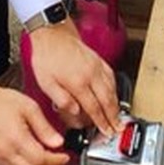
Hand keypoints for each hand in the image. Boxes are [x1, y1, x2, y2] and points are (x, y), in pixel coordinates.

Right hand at [0, 80, 68, 164]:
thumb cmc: (2, 103)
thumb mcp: (30, 108)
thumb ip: (45, 127)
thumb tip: (58, 142)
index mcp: (16, 139)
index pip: (41, 160)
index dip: (56, 160)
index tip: (64, 156)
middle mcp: (7, 153)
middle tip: (59, 160)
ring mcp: (1, 159)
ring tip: (49, 163)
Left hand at [24, 21, 120, 135]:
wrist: (51, 33)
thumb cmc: (46, 56)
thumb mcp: (45, 83)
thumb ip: (61, 99)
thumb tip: (75, 112)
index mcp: (77, 82)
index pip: (93, 107)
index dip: (101, 122)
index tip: (106, 131)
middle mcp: (90, 74)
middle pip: (107, 100)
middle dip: (113, 117)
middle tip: (118, 128)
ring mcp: (96, 66)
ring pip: (112, 89)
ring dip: (116, 104)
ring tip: (118, 116)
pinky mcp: (98, 60)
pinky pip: (111, 77)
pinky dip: (115, 88)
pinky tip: (114, 94)